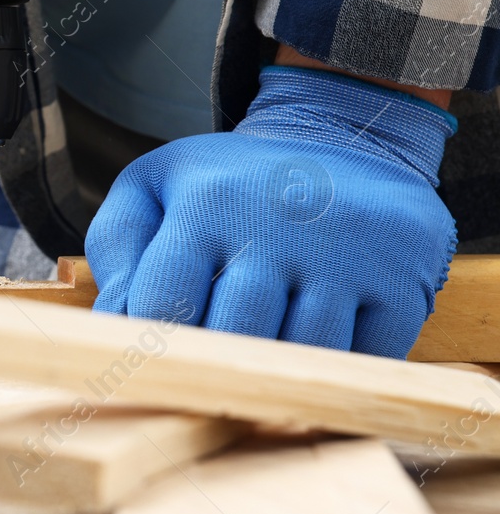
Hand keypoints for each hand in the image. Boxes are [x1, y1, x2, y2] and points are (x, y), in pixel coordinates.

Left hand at [85, 65, 457, 356]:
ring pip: (298, 357)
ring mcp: (344, 258)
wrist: (339, 141)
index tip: (152, 360)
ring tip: (260, 353)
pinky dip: (334, 370)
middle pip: (233, 338)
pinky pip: (361, 364)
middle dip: (212, 364)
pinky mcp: (400, 286)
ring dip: (276, 371)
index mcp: (207, 204)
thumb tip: (113, 321)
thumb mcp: (156, 186)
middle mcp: (276, 226)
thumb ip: (118, 248)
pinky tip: (315, 341)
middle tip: (206, 371)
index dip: (152, 345)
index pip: (163, 305)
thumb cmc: (228, 183)